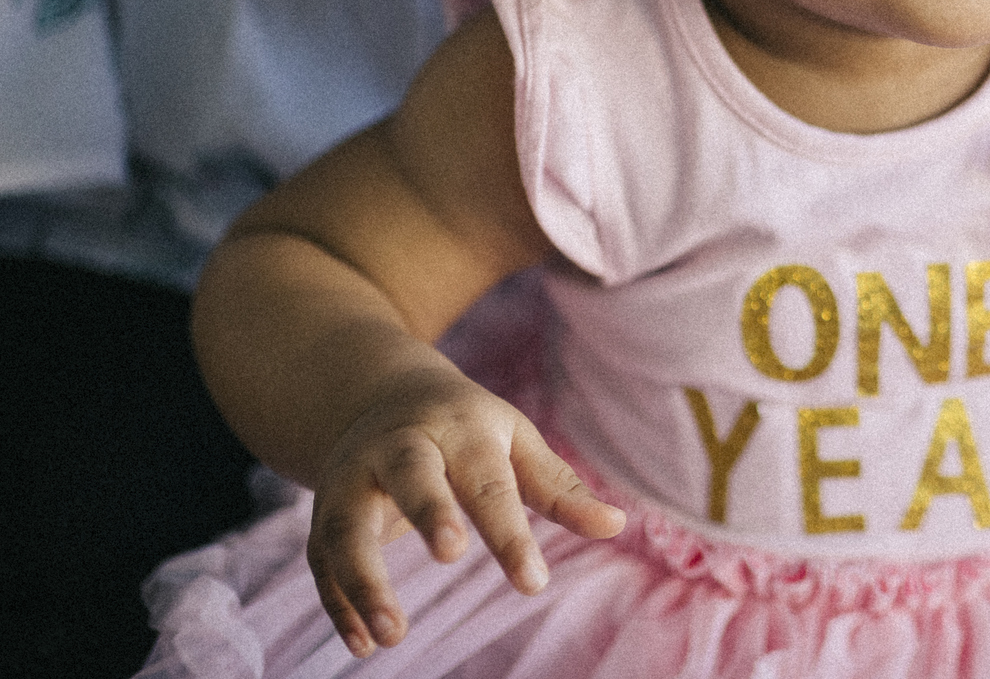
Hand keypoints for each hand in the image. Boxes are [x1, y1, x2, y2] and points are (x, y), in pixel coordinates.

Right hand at [307, 366, 626, 656]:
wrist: (382, 395)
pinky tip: (362, 645)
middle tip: (450, 555)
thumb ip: (559, 487)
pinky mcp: (324, 512)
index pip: (489, 483)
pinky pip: (322, 559)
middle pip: (411, 476)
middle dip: (429, 511)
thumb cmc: (466, 428)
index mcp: (459, 429)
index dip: (509, 533)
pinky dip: (338, 602)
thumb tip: (617, 524)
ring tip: (391, 635)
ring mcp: (353, 478)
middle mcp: (400, 447)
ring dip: (364, 579)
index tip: (532, 583)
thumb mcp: (515, 442)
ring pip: (348, 526)